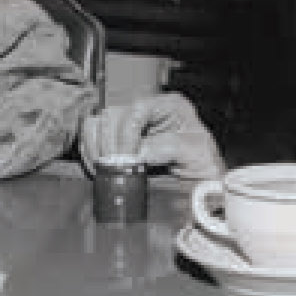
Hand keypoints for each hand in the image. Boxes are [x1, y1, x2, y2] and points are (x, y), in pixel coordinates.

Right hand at [80, 93, 223, 180]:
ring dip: (96, 147)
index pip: (138, 109)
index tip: (126, 159)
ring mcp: (130, 124)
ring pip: (98, 123)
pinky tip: (98, 168)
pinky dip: (90, 152)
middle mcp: (148, 110)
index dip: (127, 134)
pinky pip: (92, 137)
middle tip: (113, 168)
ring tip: (104, 169)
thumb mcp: (199, 155)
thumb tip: (139, 152)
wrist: (204, 189)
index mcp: (171, 106)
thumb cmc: (205, 168)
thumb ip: (171, 148)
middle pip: (113, 114)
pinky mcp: (118, 140)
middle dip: (110, 143)